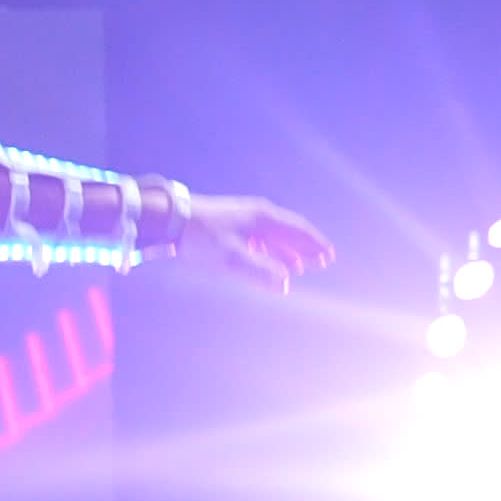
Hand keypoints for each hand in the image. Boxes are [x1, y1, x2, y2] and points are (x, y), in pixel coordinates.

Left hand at [178, 195, 334, 293]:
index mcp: (264, 218)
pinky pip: (259, 238)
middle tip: (321, 263)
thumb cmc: (202, 237)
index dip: (314, 244)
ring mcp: (244, 218)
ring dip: (287, 252)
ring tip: (298, 268)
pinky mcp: (230, 224)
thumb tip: (285, 285)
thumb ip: (259, 272)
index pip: (298, 230)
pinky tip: (267, 261)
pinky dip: (269, 250)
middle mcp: (258, 214)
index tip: (329, 257)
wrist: (171, 219)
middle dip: (306, 248)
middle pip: (289, 231)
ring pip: (273, 236)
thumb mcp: (231, 258)